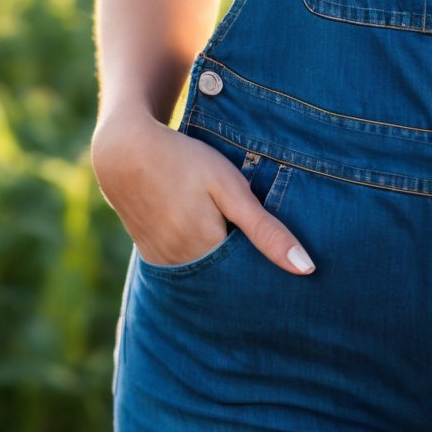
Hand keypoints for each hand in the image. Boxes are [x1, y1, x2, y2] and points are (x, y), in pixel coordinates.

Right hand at [91, 108, 315, 274]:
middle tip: (263, 254)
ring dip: (223, 266)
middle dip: (245, 271)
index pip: (250, 275)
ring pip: (205, 276)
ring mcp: (163, 263)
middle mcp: (183, 266)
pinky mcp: (151, 256)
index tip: (289, 267)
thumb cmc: (184, 161)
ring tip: (238, 245)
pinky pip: (184, 269)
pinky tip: (208, 241)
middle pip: (226, 280)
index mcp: (208, 250)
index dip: (268, 268)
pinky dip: (200, 261)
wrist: (126, 151)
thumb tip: (305, 268)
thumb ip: (265, 230)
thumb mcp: (230, 188)